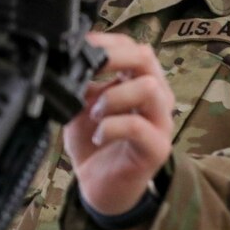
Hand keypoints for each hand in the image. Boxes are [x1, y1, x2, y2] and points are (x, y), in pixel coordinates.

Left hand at [63, 33, 173, 229]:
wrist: (100, 188)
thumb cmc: (95, 144)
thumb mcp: (80, 107)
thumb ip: (80, 84)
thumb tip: (70, 61)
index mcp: (138, 82)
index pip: (132, 47)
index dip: (106, 41)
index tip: (81, 46)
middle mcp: (155, 97)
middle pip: (146, 57)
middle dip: (113, 57)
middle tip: (90, 70)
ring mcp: (160, 122)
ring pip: (149, 88)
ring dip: (113, 95)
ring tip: (94, 112)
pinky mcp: (157, 148)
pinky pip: (138, 126)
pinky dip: (112, 127)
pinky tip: (97, 136)